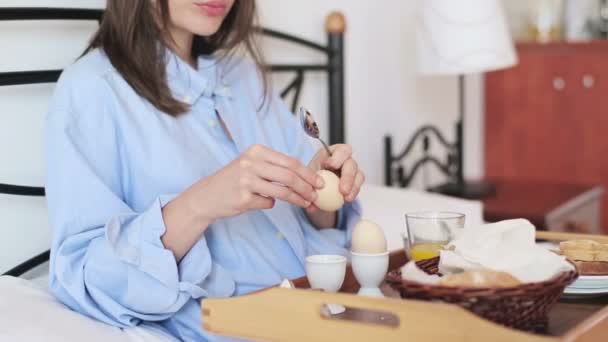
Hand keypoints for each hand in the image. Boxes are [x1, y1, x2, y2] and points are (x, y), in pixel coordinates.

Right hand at [162, 144, 322, 260]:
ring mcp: (246, 181)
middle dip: (307, 187)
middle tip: (317, 195)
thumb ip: (274, 166)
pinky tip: (264, 203)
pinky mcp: (243, 198)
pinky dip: (271, 205)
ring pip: (282, 191)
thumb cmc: (234, 180)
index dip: (308, 173)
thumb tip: (306, 176)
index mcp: (256, 151)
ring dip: (298, 199)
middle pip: (289, 176)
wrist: (207, 195)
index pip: (290, 161)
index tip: (320, 182)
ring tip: (306, 203)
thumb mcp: (252, 164)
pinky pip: (268, 203)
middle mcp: (251, 163)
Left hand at [307, 144, 364, 214]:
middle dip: (347, 176)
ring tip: (346, 197)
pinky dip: (353, 193)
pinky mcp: (355, 182)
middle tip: (342, 189)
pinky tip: (347, 200)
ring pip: (358, 175)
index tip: (331, 165)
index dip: (338, 156)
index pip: (341, 150)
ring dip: (353, 186)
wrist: (317, 190)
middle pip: (351, 163)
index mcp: (333, 154)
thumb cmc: (312, 177)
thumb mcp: (308, 177)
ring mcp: (352, 171)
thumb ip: (309, 183)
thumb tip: (310, 194)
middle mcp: (345, 160)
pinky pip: (357, 186)